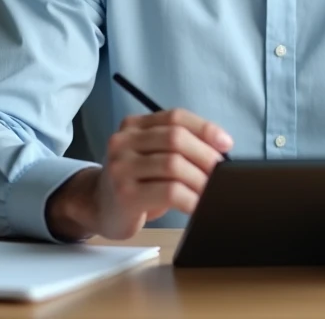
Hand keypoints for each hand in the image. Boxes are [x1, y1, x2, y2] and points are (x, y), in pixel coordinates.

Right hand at [47, 108, 232, 240]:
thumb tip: (220, 152)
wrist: (98, 207)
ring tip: (213, 191)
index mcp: (133, 125)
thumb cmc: (135, 181)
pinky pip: (169, 192)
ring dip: (201, 179)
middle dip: (206, 156)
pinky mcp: (125, 194)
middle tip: (221, 173)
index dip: (205, 128)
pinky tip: (199, 206)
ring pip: (174, 165)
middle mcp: (123, 141)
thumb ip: (177, 147)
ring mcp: (121, 167)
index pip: (175, 117)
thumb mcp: (151, 155)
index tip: (226, 143)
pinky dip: (191, 199)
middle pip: (176, 139)